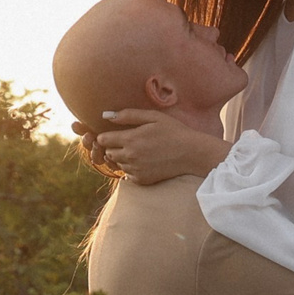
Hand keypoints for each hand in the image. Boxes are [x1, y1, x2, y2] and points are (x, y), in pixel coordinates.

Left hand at [90, 112, 231, 184]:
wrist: (191, 153)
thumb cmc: (173, 131)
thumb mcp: (153, 116)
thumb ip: (128, 115)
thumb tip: (105, 115)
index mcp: (131, 139)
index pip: (102, 140)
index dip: (106, 136)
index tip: (114, 133)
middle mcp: (130, 156)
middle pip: (108, 153)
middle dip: (113, 147)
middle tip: (128, 141)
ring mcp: (136, 169)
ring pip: (117, 164)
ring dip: (123, 157)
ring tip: (138, 150)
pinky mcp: (142, 179)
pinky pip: (127, 174)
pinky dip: (131, 168)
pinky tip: (144, 161)